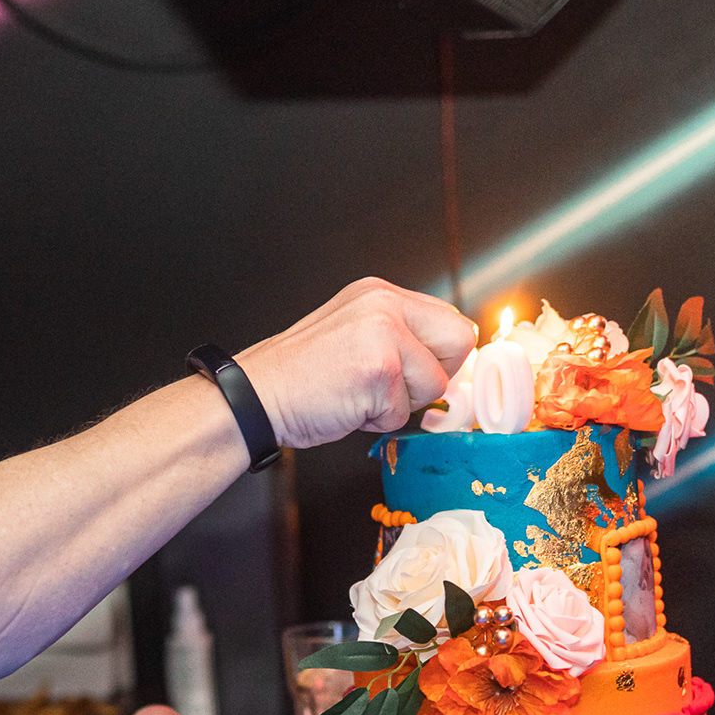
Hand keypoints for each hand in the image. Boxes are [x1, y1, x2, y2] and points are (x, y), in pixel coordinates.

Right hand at [234, 278, 477, 450]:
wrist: (255, 396)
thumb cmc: (298, 377)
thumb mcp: (354, 334)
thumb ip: (399, 337)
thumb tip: (445, 362)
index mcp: (380, 294)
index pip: (450, 320)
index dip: (439, 356)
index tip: (415, 375)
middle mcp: (385, 304)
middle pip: (459, 342)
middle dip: (432, 376)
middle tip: (389, 387)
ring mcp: (384, 334)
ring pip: (435, 384)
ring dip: (399, 403)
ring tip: (357, 394)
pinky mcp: (380, 370)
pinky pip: (404, 412)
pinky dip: (377, 421)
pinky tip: (346, 405)